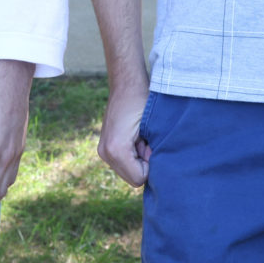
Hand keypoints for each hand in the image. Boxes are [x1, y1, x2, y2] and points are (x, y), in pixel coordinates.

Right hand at [97, 72, 150, 188]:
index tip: (151, 145)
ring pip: (129, 171)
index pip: (139, 179)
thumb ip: (156, 154)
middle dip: (145, 164)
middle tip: (146, 140)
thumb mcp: (155, 128)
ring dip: (139, 159)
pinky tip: (136, 137)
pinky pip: (124, 163)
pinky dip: (134, 154)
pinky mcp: (105, 147)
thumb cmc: (143, 100)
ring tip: (141, 137)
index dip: (151, 165)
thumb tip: (160, 174)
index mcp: (115, 149)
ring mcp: (103, 151)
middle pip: (133, 178)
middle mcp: (105, 153)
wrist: (126, 83)